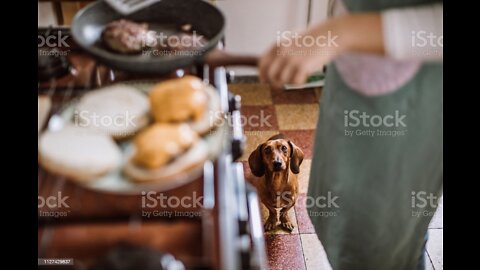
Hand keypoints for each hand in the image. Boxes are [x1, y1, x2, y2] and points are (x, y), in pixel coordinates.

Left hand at [258, 14, 383, 88]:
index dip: (262, 74)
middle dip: (274, 82)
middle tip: (281, 84)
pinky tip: (305, 77)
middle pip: (270, 75)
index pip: (263, 64)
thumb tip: (270, 67)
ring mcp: (292, 60)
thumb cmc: (311, 39)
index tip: (265, 80)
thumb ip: (280, 50)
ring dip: (288, 82)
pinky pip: (295, 83)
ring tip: (297, 77)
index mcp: (278, 45)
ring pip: (282, 81)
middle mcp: (282, 52)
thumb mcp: (291, 40)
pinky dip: (299, 83)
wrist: (328, 36)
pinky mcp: (302, 67)